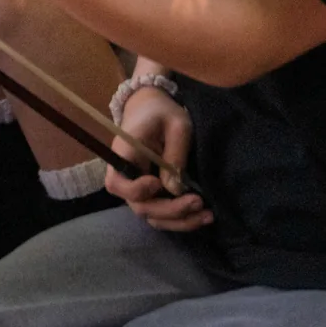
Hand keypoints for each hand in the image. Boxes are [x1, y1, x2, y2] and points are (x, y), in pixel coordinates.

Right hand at [106, 88, 206, 229]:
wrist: (152, 105)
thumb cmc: (163, 111)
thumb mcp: (176, 126)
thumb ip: (175, 155)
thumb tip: (175, 190)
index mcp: (124, 153)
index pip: (118, 184)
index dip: (138, 191)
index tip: (159, 183)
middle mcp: (126, 174)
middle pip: (139, 206)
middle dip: (170, 211)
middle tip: (198, 203)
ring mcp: (137, 184)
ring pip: (151, 215)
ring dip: (177, 221)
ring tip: (207, 216)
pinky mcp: (150, 190)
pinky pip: (159, 212)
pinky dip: (179, 218)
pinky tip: (200, 215)